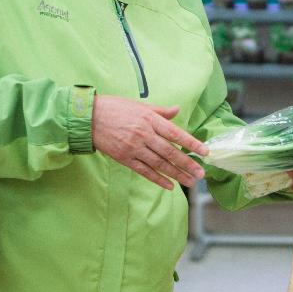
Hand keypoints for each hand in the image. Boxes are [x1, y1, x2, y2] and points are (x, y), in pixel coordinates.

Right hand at [91, 96, 208, 189]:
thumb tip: (177, 110)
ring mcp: (134, 148)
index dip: (191, 144)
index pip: (176, 133)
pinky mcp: (124, 158)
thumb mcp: (140, 105)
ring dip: (176, 174)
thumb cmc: (115, 108)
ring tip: (190, 182)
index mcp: (150, 119)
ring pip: (159, 164)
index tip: (204, 152)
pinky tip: (169, 185)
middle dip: (188, 164)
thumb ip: (160, 111)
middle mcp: (144, 134)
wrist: (88, 118)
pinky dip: (158, 179)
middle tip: (201, 174)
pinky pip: (144, 171)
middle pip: (170, 152)